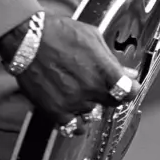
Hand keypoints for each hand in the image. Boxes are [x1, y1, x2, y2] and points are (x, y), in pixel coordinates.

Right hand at [0, 14, 139, 130]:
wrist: (28, 39)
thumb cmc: (60, 32)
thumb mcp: (92, 36)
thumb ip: (111, 58)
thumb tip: (128, 73)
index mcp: (103, 69)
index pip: (129, 91)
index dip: (131, 88)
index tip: (129, 86)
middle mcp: (91, 89)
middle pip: (112, 102)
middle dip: (109, 92)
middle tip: (99, 81)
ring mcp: (74, 102)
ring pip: (93, 113)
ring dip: (91, 104)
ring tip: (80, 88)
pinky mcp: (56, 111)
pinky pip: (74, 127)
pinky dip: (77, 121)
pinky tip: (74, 109)